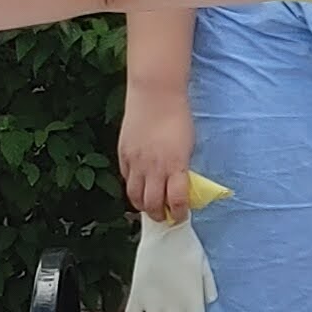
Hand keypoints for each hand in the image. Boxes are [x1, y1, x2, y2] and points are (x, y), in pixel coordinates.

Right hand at [117, 91, 202, 219]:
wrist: (156, 95)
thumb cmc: (178, 117)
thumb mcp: (188, 145)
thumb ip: (182, 167)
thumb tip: (179, 184)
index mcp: (175, 166)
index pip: (176, 201)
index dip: (179, 213)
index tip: (182, 216)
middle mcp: (154, 168)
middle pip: (152, 204)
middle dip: (159, 215)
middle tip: (164, 217)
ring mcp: (136, 162)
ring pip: (134, 196)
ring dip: (142, 206)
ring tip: (148, 208)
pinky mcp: (123, 154)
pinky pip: (126, 179)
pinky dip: (132, 187)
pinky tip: (138, 186)